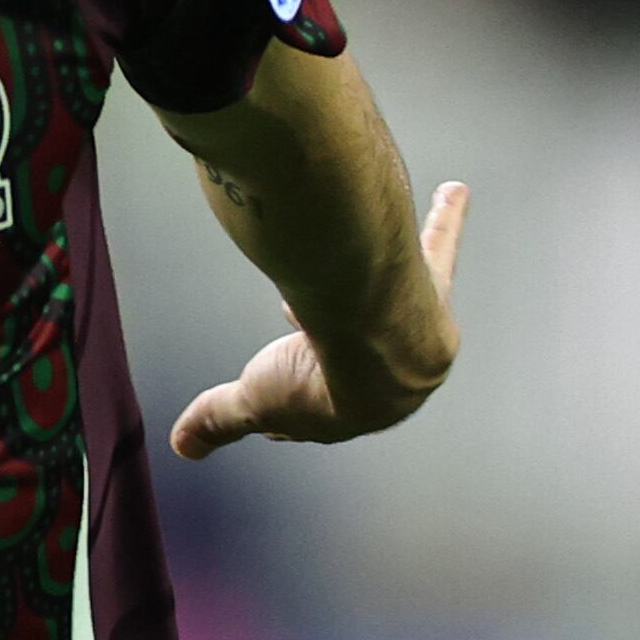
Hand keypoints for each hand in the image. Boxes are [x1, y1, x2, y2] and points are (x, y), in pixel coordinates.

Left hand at [173, 180, 468, 459]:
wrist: (368, 340)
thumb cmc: (319, 376)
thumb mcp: (255, 401)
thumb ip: (221, 417)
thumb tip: (185, 447)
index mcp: (363, 407)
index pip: (332, 405)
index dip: (306, 393)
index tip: (286, 377)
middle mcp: (400, 369)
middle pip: (364, 354)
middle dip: (337, 344)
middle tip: (303, 324)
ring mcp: (417, 325)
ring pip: (400, 306)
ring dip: (379, 292)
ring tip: (361, 270)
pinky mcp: (430, 285)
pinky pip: (440, 247)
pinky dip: (447, 221)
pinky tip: (454, 192)